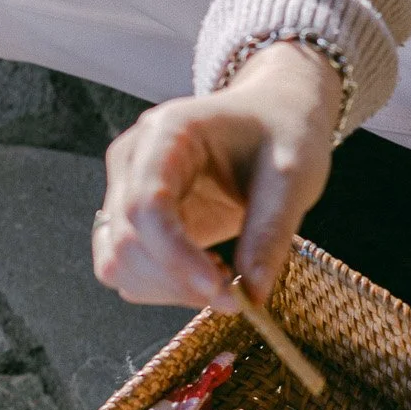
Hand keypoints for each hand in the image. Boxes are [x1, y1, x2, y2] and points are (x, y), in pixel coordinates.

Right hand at [91, 42, 341, 308]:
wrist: (275, 115)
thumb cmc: (283, 132)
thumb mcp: (293, 176)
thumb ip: (270, 233)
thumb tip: (253, 295)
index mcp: (168, 133)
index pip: (147, 205)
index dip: (177, 257)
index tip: (224, 291)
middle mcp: (133, 160)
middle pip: (125, 242)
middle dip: (178, 282)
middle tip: (239, 295)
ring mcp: (128, 191)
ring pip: (117, 263)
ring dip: (168, 289)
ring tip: (225, 277)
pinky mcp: (136, 221)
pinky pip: (130, 270)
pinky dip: (165, 287)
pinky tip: (209, 274)